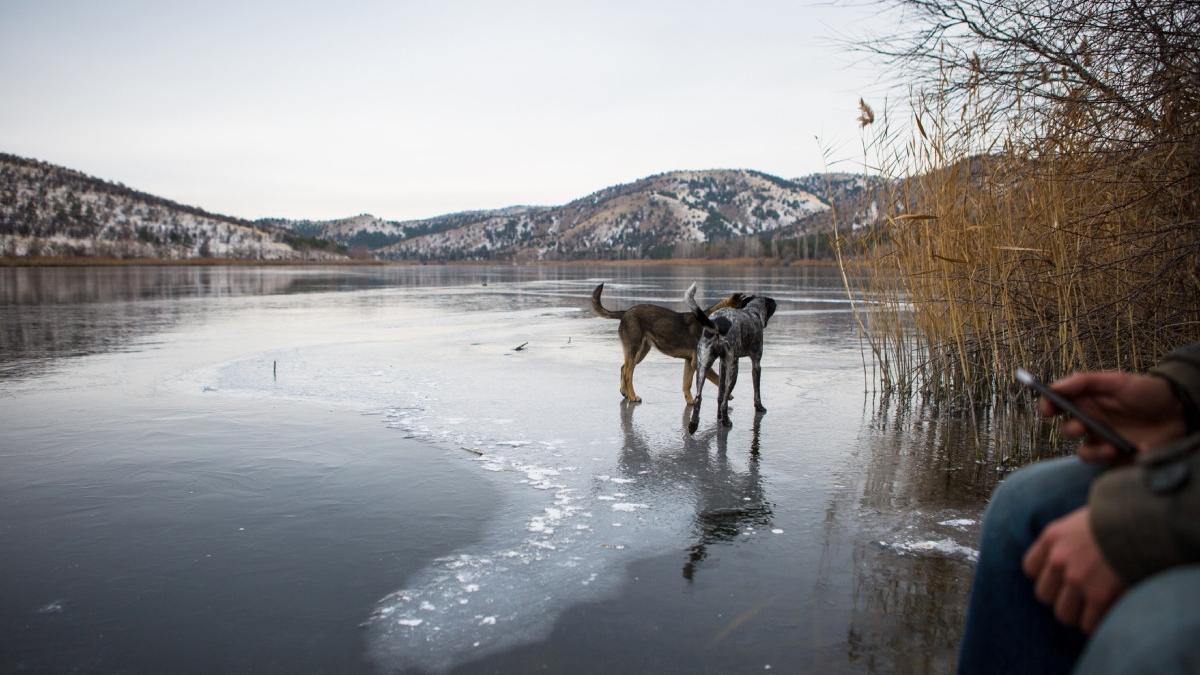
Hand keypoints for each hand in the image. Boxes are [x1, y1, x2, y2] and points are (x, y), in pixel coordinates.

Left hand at [1022, 507, 1124, 632]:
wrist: (1146, 522)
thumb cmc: (1121, 519)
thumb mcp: (1084, 520)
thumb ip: (1071, 539)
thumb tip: (1074, 554)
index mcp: (1052, 537)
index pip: (1030, 568)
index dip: (1047, 576)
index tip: (1062, 578)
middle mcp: (1059, 559)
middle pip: (1044, 595)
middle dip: (1061, 597)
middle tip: (1081, 596)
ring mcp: (1077, 579)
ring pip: (1064, 614)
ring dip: (1079, 614)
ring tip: (1095, 609)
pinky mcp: (1099, 596)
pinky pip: (1088, 624)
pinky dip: (1097, 623)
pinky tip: (1109, 614)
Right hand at [1039, 372, 1186, 461]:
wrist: (1180, 414)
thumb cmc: (1148, 393)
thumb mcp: (1118, 381)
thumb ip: (1085, 382)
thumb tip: (1054, 386)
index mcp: (1089, 401)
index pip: (1059, 404)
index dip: (1047, 406)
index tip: (1046, 409)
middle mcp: (1092, 421)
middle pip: (1067, 428)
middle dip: (1069, 428)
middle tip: (1081, 426)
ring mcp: (1104, 440)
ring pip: (1081, 450)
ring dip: (1089, 449)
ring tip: (1107, 445)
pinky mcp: (1116, 457)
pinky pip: (1101, 462)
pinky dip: (1105, 457)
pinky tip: (1121, 449)